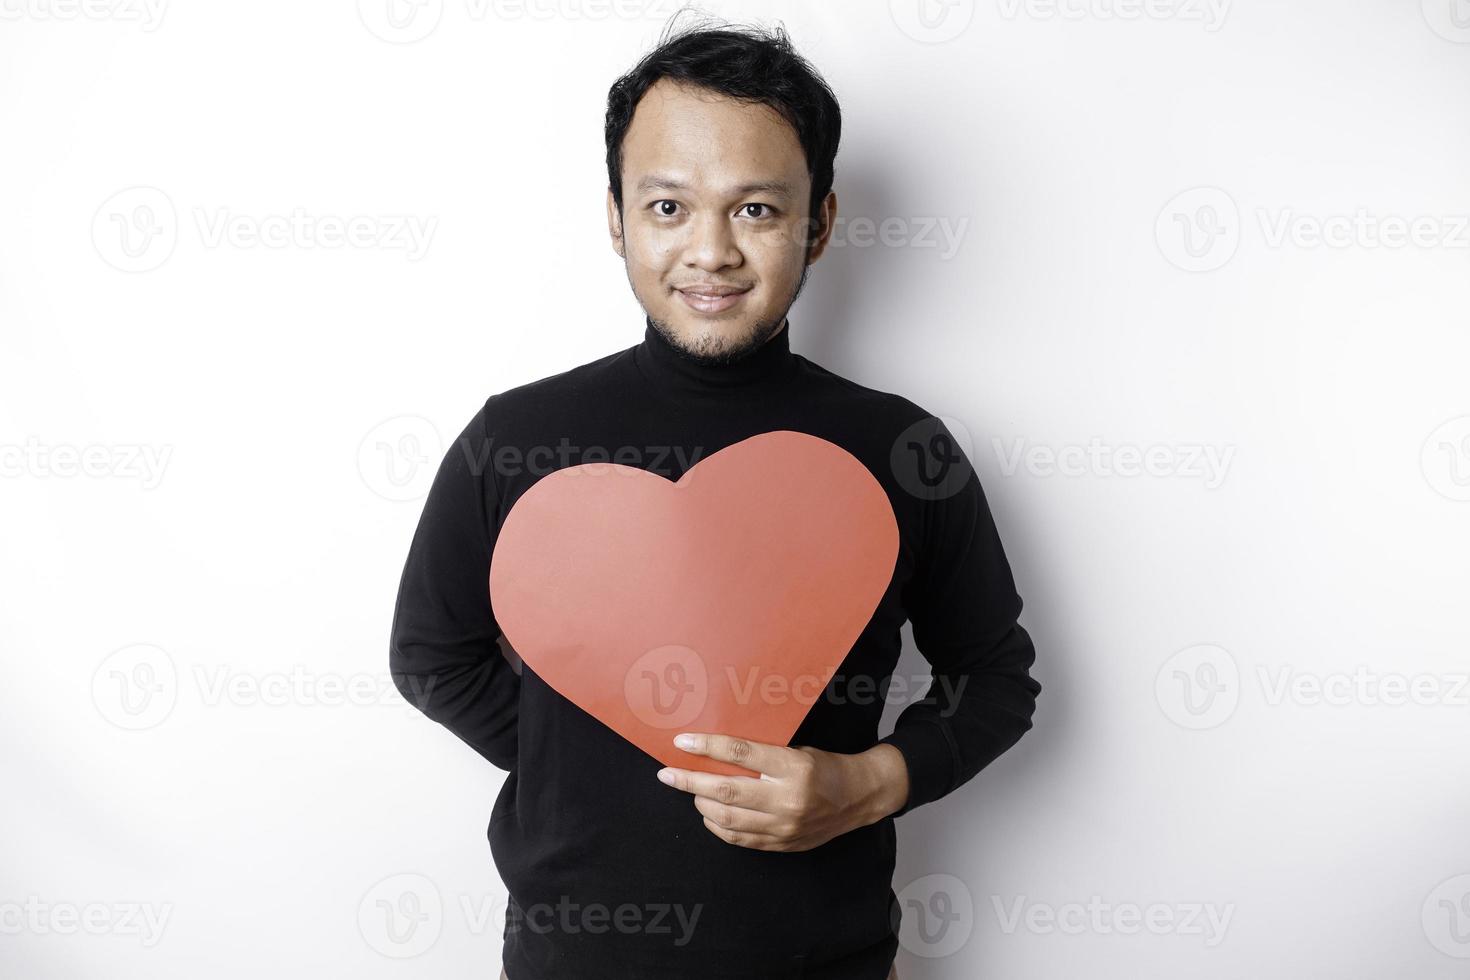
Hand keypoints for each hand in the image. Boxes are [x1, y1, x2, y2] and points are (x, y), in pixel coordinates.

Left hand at [655, 732, 909, 851]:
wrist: (858, 797)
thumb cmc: (824, 767)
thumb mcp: (796, 750)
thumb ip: (760, 755)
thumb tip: (715, 752)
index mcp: (793, 766)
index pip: (740, 753)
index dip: (707, 746)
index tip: (682, 741)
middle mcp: (788, 799)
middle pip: (726, 790)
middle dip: (690, 781)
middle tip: (667, 774)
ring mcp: (784, 826)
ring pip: (728, 818)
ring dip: (702, 803)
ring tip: (692, 791)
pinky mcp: (782, 845)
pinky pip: (740, 838)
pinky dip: (718, 826)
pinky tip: (709, 813)